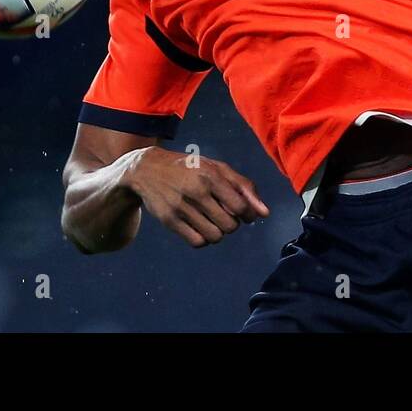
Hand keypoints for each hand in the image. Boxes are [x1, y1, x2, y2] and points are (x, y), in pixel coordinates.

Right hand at [121, 147, 269, 247]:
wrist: (147, 169)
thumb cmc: (189, 168)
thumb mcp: (216, 168)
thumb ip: (244, 186)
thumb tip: (265, 213)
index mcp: (210, 175)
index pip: (241, 207)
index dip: (247, 214)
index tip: (241, 211)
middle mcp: (195, 191)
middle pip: (230, 225)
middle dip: (232, 223)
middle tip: (223, 213)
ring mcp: (181, 207)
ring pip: (215, 237)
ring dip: (218, 232)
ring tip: (211, 220)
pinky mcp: (169, 220)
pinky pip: (197, 242)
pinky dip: (203, 239)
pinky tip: (199, 226)